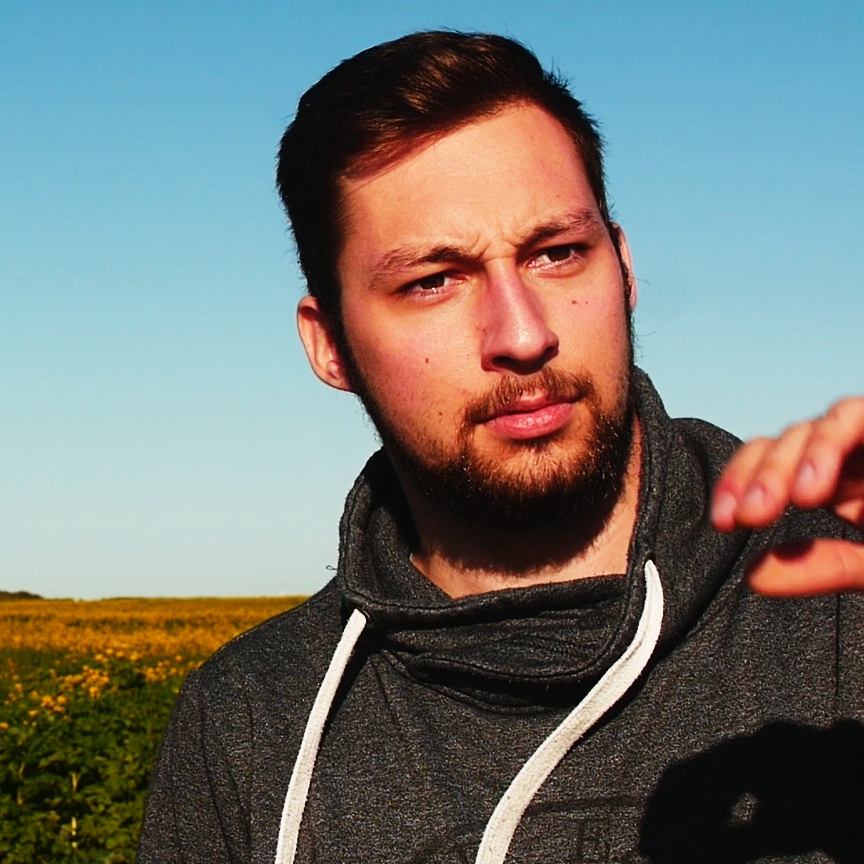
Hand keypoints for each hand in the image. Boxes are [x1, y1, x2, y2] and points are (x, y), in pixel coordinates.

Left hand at [712, 397, 863, 595]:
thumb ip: (824, 567)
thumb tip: (753, 577)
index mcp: (837, 483)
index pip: (767, 469)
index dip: (736, 485)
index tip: (722, 522)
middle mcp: (847, 457)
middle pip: (778, 445)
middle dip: (753, 478)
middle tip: (740, 518)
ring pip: (806, 429)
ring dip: (784, 466)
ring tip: (774, 509)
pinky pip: (854, 413)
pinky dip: (828, 445)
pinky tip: (812, 490)